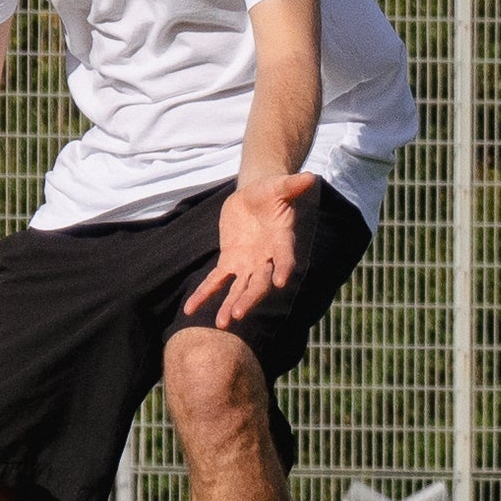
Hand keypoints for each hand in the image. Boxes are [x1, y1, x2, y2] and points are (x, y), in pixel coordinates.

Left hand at [182, 169, 314, 326]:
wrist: (254, 197)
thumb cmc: (271, 191)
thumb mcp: (279, 185)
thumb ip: (292, 185)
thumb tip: (310, 177)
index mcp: (281, 240)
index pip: (284, 257)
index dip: (283, 268)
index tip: (282, 283)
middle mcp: (266, 258)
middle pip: (259, 282)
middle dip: (249, 297)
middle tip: (238, 313)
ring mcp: (248, 264)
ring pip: (239, 288)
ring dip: (230, 305)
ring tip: (221, 323)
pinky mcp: (230, 263)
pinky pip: (215, 281)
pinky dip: (204, 294)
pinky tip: (190, 309)